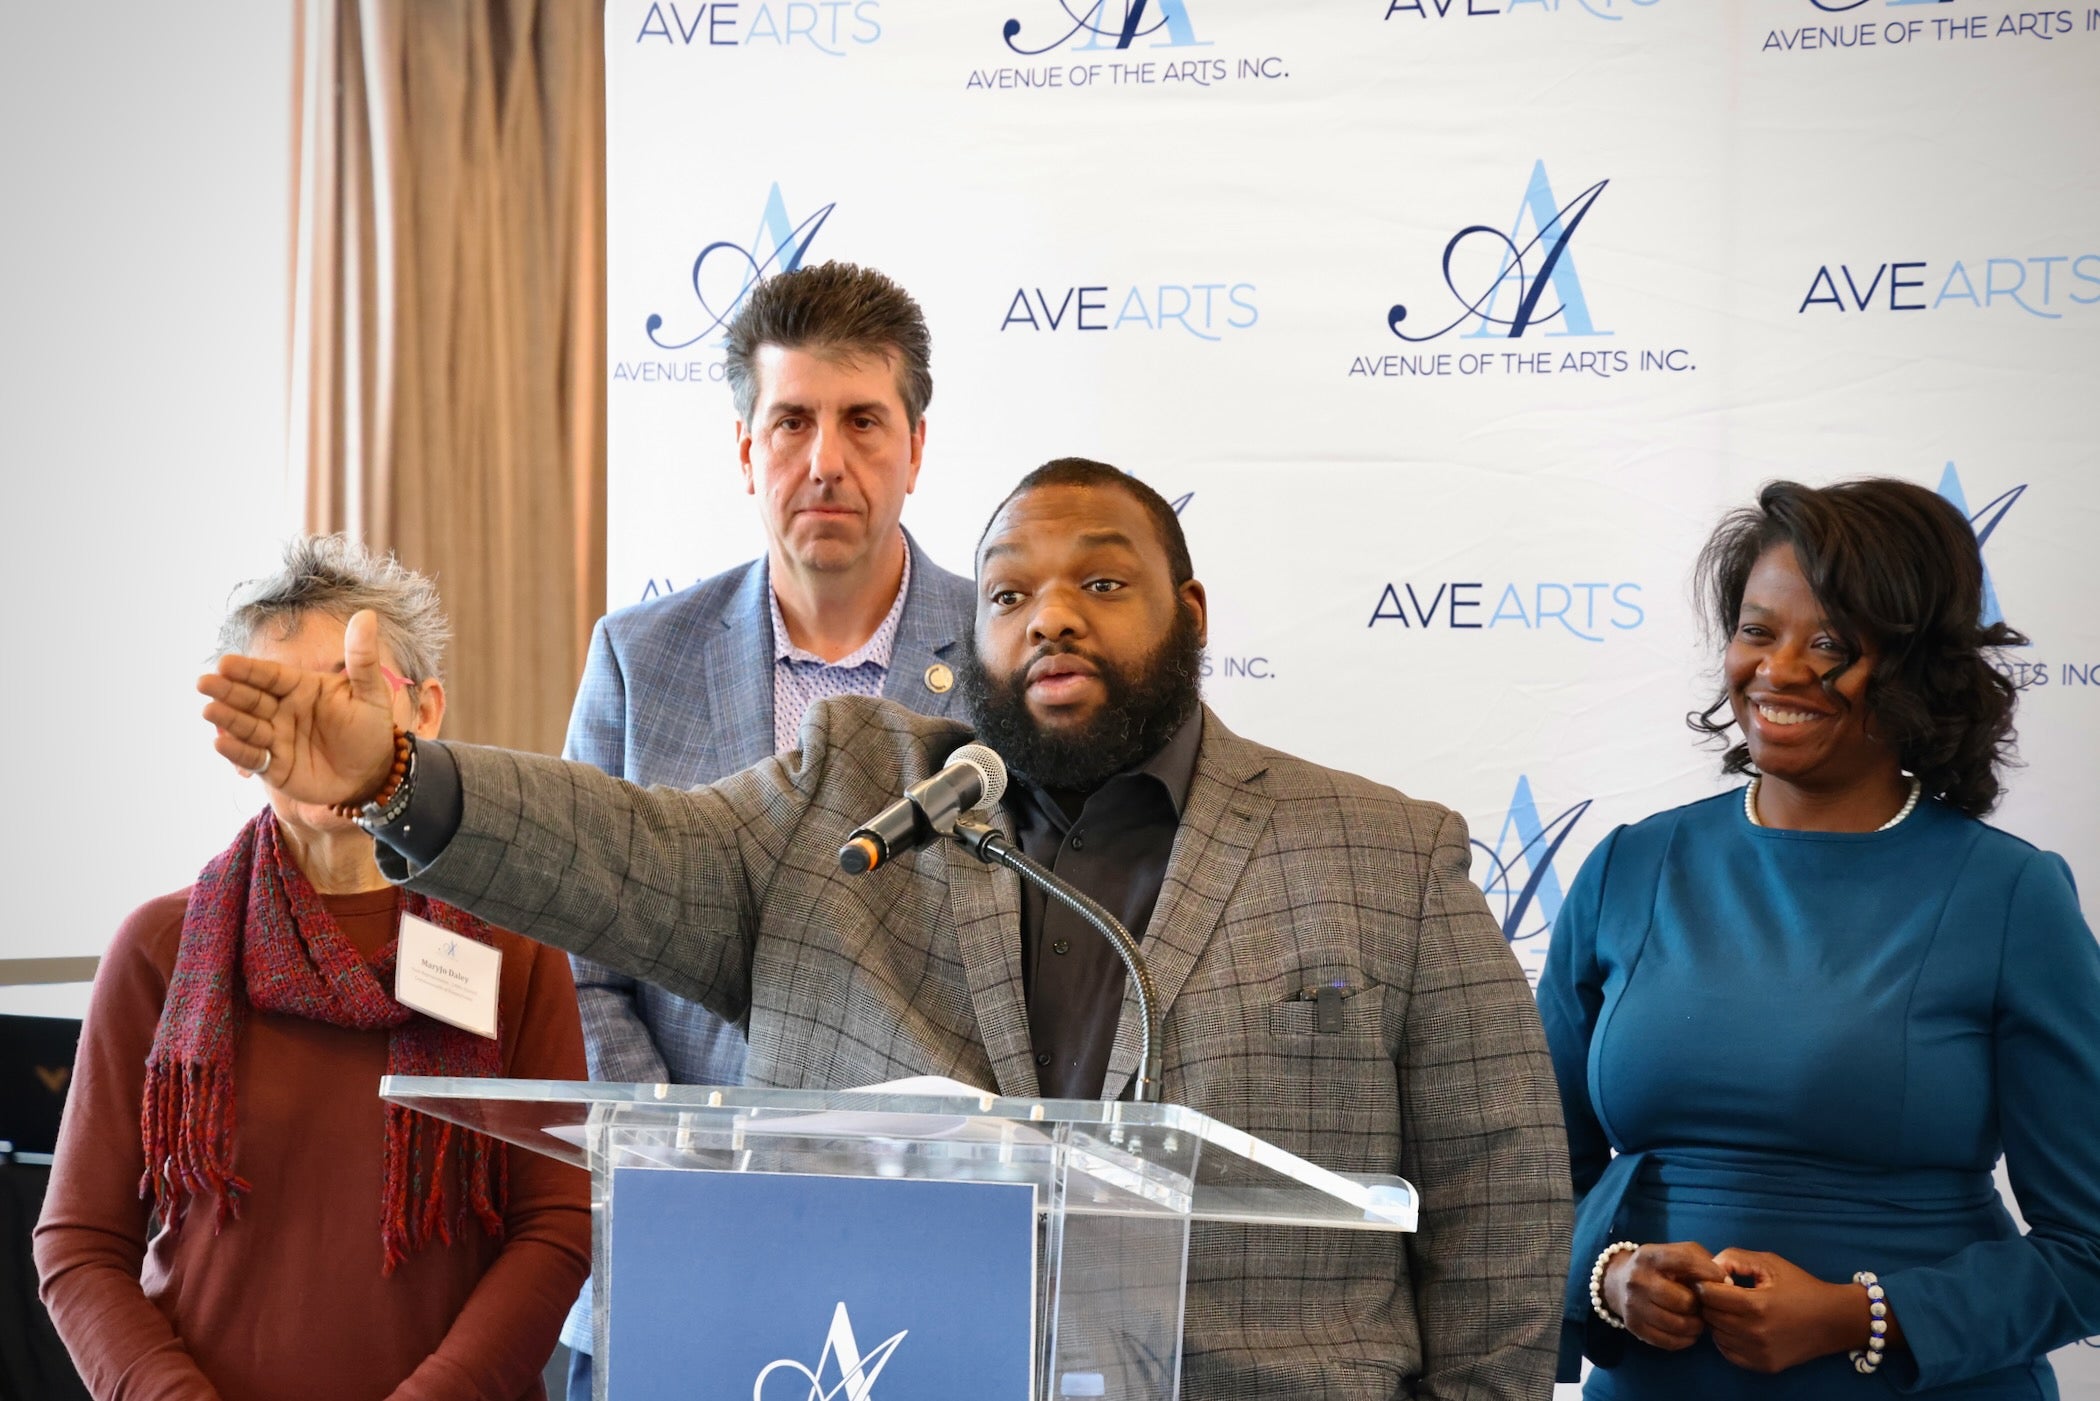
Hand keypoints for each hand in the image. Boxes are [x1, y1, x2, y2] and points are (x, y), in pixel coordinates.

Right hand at [198, 608, 395, 805]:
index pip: (270, 675)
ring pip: (247, 726)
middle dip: (227, 690)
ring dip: (228, 719)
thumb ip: (362, 658)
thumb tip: (366, 615)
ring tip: (209, 710)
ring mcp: (275, 738)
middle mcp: (282, 710)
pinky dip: (237, 752)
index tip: (225, 662)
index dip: (248, 670)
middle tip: (204, 683)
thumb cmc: (370, 729)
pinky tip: (220, 744)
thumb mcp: (369, 692)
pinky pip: (253, 757)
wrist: (373, 774)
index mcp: (300, 687)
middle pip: (251, 698)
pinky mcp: (273, 767)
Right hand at [1603, 1241, 1724, 1350]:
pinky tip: (1686, 1330)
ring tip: (1697, 1318)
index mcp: (1650, 1256)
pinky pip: (1670, 1342)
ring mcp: (1633, 1304)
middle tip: (1704, 1305)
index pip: (1686, 1261)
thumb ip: (1702, 1261)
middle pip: (1684, 1301)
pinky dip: (1685, 1339)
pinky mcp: (1633, 1326)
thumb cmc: (1661, 1267)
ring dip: (1696, 1325)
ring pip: (1679, 1324)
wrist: (1619, 1282)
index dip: (1710, 1273)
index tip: (1724, 1283)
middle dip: (1701, 1305)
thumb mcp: (1677, 1253)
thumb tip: (1726, 1284)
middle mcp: (1637, 1279)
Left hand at [1699, 1248, 1870, 1373]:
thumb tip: (1708, 1268)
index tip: (1714, 1279)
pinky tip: (1740, 1326)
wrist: (1834, 1320)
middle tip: (1722, 1293)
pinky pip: (1728, 1352)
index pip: (1709, 1295)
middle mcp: (1755, 1333)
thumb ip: (1734, 1258)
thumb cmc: (1800, 1286)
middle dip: (1710, 1301)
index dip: (1706, 1284)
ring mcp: (1759, 1353)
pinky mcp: (1764, 1366)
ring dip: (1717, 1320)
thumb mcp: (1769, 1263)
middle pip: (1709, 1315)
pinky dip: (1727, 1338)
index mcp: (1756, 1305)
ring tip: (1732, 1309)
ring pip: (1716, 1335)